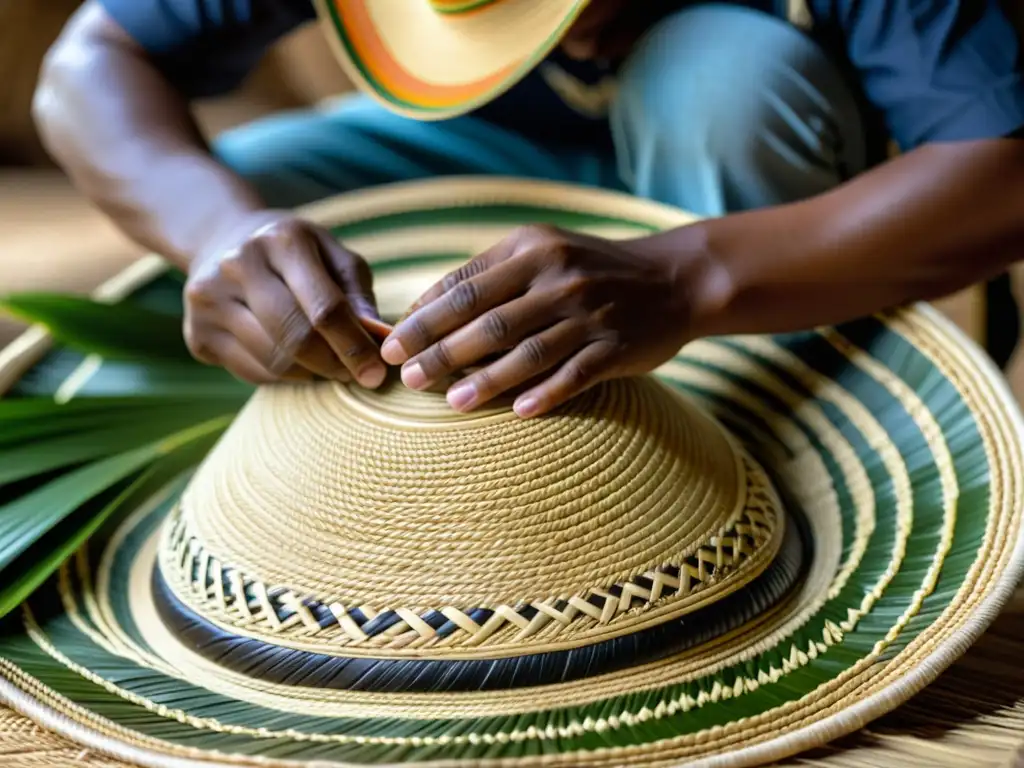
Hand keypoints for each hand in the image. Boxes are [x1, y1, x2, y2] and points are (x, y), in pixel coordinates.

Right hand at [183, 211, 386, 386]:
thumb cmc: (294, 253)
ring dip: (311, 374)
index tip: (376, 372)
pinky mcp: (197, 334)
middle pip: (296, 338)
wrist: (221, 240)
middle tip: (357, 377)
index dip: (354, 346)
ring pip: (274, 362)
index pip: (324, 308)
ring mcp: (210, 301)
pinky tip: (295, 362)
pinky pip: (253, 373)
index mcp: (282, 241)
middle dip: (334, 365)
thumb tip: (377, 338)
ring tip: (329, 367)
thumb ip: (358, 294)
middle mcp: (239, 265)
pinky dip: (284, 377)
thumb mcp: (332, 254)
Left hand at [380, 224, 709, 417]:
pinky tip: (517, 412)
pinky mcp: (616, 347)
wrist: (674, 278)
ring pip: (528, 351)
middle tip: (407, 377)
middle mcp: (559, 278)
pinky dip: (547, 393)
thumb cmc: (591, 268)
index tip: (393, 342)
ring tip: (450, 402)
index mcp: (532, 249)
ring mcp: (589, 314)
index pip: (465, 285)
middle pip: (489, 320)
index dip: (424, 316)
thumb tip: (424, 304)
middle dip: (441, 350)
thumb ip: (489, 273)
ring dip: (485, 379)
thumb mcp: (542, 250)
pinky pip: (576, 374)